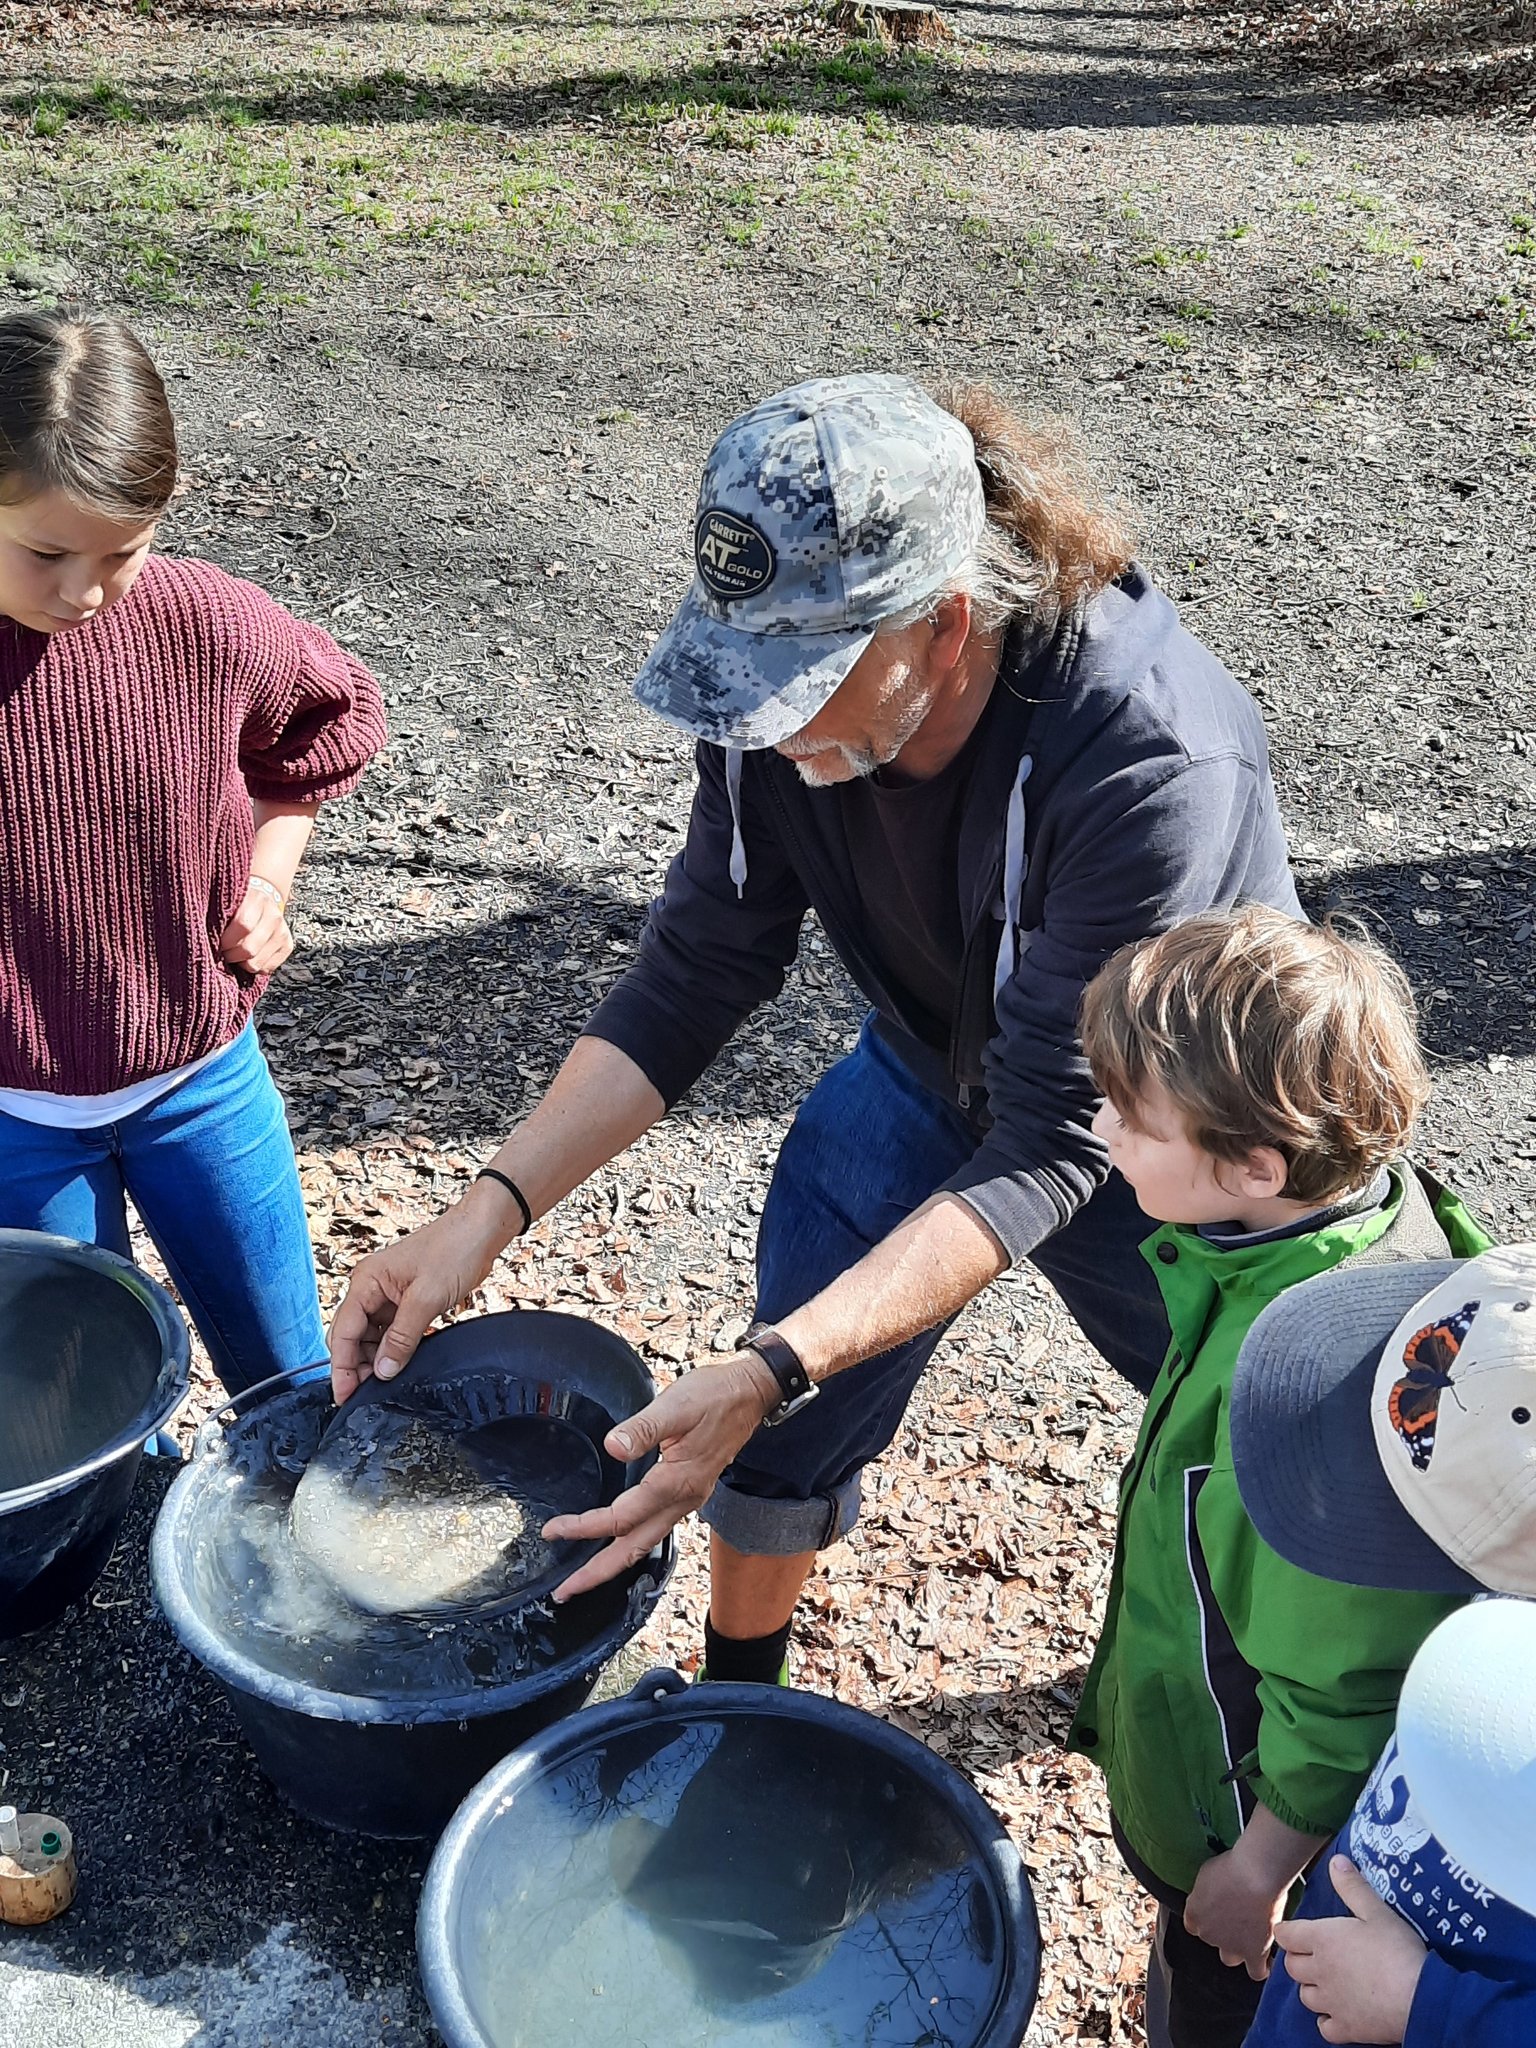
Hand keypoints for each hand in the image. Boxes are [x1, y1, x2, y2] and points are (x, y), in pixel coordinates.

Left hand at [219, 878, 292, 974]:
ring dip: (241, 963)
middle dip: (231, 955)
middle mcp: (273, 916)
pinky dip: (254, 967)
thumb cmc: (238, 904)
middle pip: (250, 948)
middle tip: (223, 952)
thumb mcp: (229, 903)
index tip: (217, 943)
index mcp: (256, 901)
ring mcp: (282, 932)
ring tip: (235, 954)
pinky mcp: (288, 945)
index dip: (226, 940)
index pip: (243, 926)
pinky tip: (248, 957)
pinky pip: (267, 968)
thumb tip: (207, 941)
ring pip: (257, 962)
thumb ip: (219, 918)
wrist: (262, 898)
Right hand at [327, 1200, 506, 1401]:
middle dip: (355, 1365)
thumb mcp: (427, 1298)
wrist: (480, 1230)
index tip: (344, 1395)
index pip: (344, 1332)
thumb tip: (383, 1370)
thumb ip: (402, 1337)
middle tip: (364, 1396)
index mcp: (366, 1282)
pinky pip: (390, 1330)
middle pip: (351, 1335)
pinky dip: (392, 1347)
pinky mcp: (405, 1298)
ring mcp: (387, 1293)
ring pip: (370, 1335)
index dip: (342, 1367)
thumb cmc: (454, 1249)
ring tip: (384, 1383)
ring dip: (375, 1358)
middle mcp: (370, 1287)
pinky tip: (400, 1364)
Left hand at [542, 1352, 780, 1600]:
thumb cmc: (715, 1396)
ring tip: (584, 1577)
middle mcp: (683, 1500)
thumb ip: (643, 1428)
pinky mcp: (688, 1492)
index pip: (622, 1517)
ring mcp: (687, 1499)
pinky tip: (618, 1542)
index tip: (555, 1531)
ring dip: (612, 1563)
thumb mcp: (676, 1405)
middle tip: (563, 1592)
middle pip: (634, 1549)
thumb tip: (614, 1448)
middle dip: (597, 1573)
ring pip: (645, 1543)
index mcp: (676, 1482)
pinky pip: (655, 1529)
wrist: (751, 1395)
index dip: (585, 1526)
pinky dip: (631, 1543)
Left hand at [1184, 1837, 1290, 1979]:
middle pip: (1212, 1939)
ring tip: (1250, 1937)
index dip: (1207, 1917)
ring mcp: (1231, 1946)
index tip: (1216, 1910)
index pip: (1194, 1924)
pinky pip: (1256, 1972)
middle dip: (1222, 1930)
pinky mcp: (1254, 1954)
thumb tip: (1212, 1895)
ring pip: (1230, 1958)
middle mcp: (1209, 1934)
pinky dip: (1261, 1968)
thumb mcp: (1207, 1873)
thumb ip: (1205, 1891)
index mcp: (1194, 1914)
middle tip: (1237, 1915)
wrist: (1255, 1876)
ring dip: (1238, 1950)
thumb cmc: (1233, 1866)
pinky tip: (1266, 1960)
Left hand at [1274, 1855, 1426, 2044]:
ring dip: (1311, 1988)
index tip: (1294, 1931)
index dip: (1287, 1931)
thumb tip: (1335, 1861)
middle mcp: (1319, 1971)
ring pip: (1305, 1997)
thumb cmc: (1397, 1950)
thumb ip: (1353, 1887)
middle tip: (1315, 1955)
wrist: (1419, 1997)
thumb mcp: (1377, 1911)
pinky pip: (1324, 2027)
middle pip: (1292, 1967)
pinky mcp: (1346, 2028)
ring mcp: (1330, 2003)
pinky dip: (1327, 2020)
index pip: (1285, 1935)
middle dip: (1298, 1959)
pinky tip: (1339, 2012)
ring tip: (1327, 1982)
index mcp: (1322, 1940)